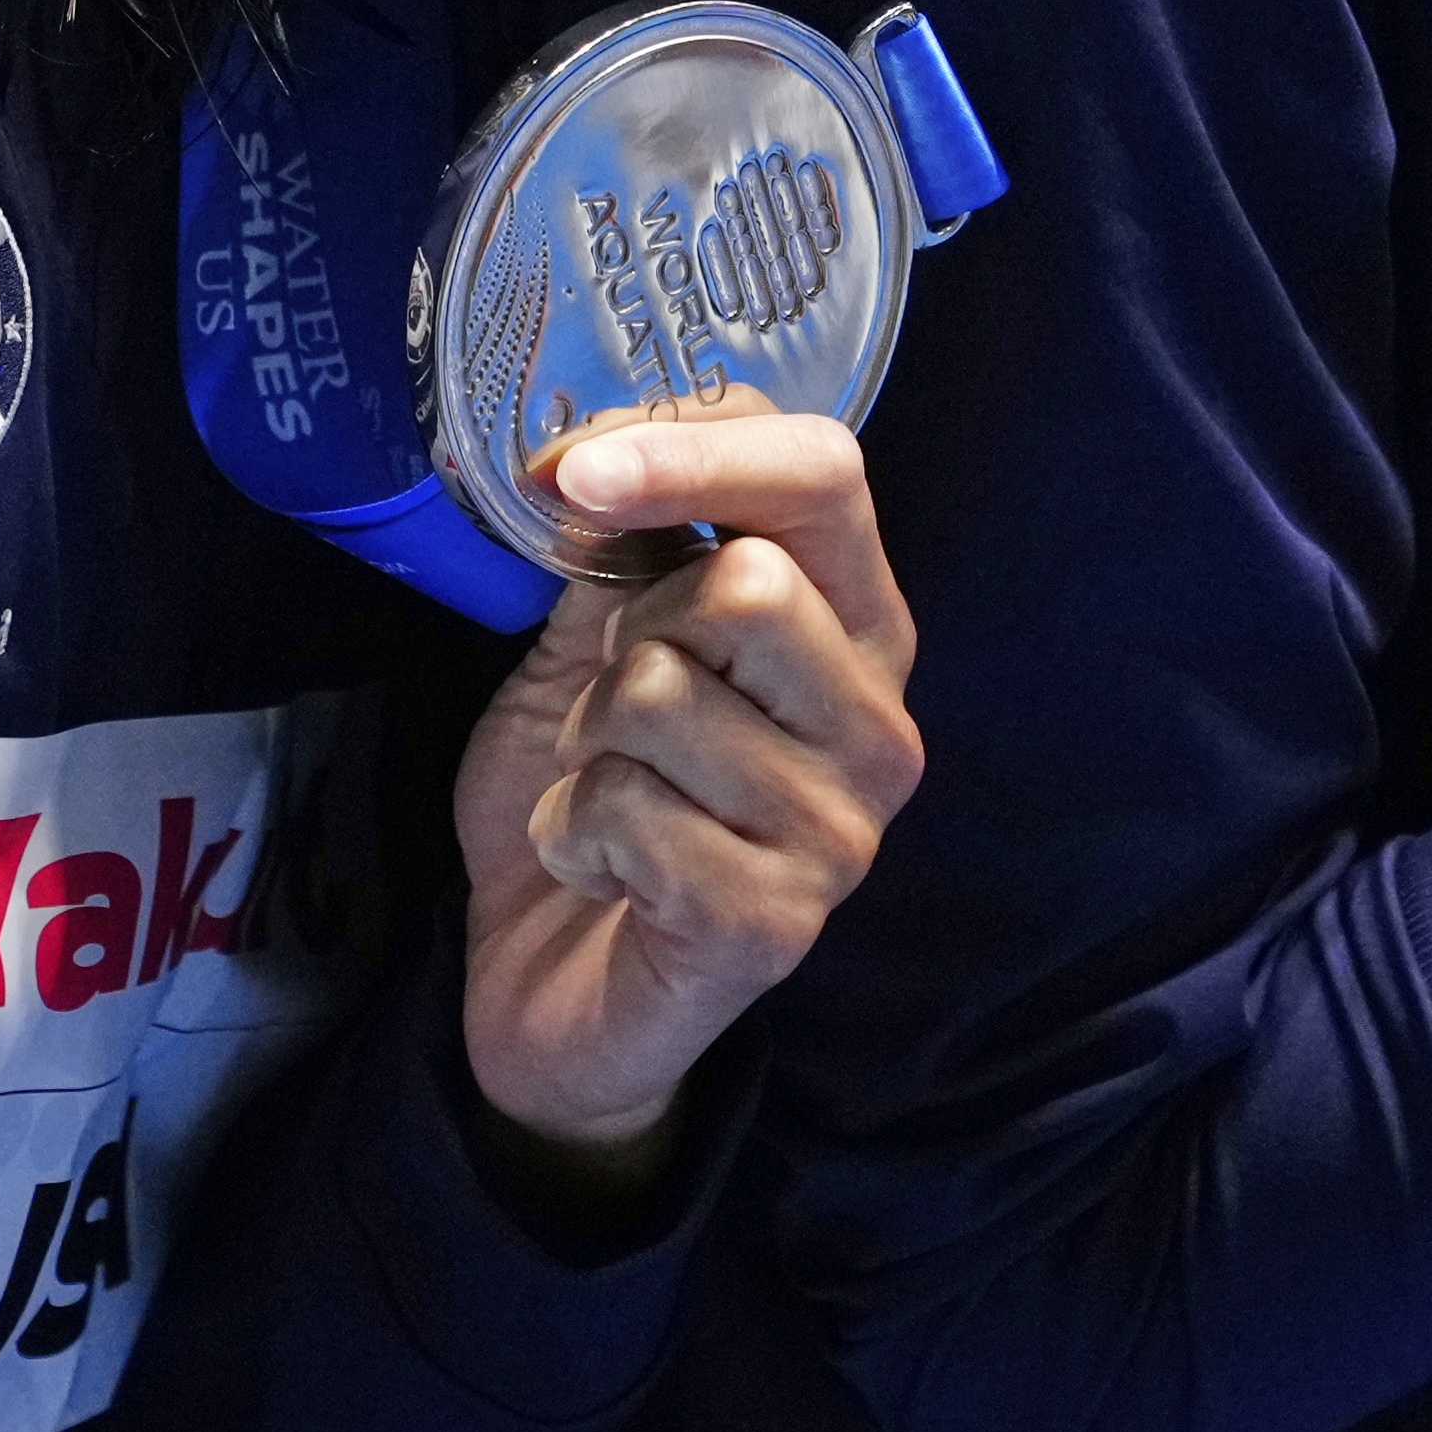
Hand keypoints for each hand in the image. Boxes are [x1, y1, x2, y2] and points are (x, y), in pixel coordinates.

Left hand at [444, 410, 923, 1184]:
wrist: (555, 984)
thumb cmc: (595, 785)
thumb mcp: (600, 637)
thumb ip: (623, 542)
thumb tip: (581, 453)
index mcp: (855, 623)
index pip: (825, 473)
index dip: (694, 448)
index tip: (571, 469)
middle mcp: (877, 723)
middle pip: (748, 584)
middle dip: (628, 628)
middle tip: (612, 696)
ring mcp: (840, 832)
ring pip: (665, 693)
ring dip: (587, 738)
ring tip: (604, 786)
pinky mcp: (775, 925)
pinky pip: (628, 809)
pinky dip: (570, 825)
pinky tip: (600, 866)